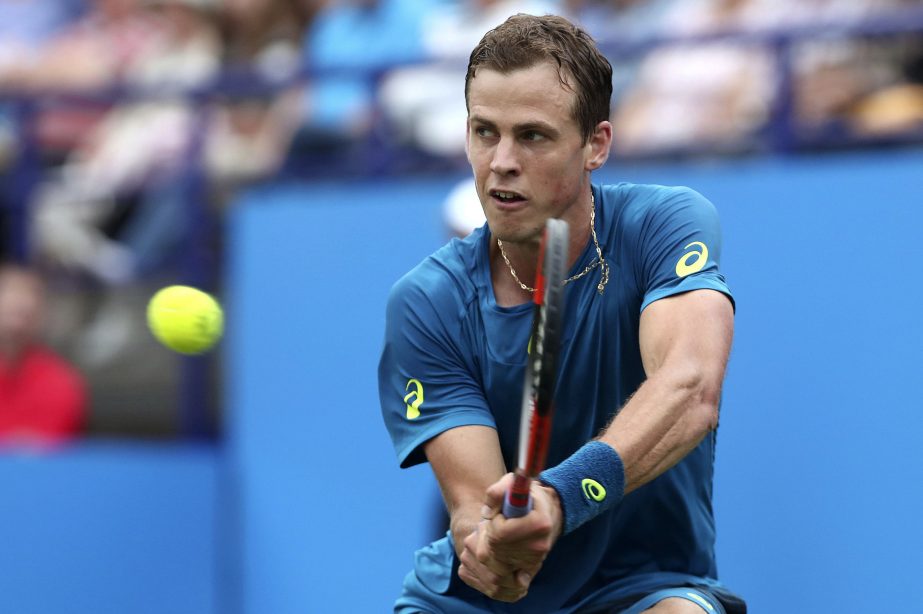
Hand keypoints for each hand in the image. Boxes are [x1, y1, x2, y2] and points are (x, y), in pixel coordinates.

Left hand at [457, 473, 562, 601]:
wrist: (547, 513)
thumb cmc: (526, 497)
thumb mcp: (512, 483)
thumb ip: (497, 492)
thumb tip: (486, 514)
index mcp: (539, 523)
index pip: (501, 533)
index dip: (493, 523)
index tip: (497, 515)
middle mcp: (538, 547)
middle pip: (494, 552)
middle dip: (486, 538)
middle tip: (490, 526)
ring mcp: (534, 563)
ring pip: (493, 568)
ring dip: (484, 552)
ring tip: (491, 537)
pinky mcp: (527, 575)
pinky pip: (498, 581)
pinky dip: (486, 569)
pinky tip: (489, 553)